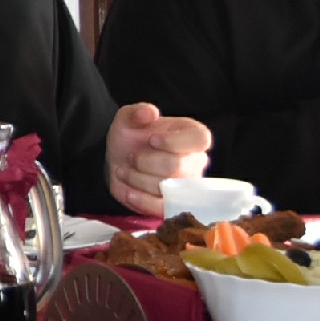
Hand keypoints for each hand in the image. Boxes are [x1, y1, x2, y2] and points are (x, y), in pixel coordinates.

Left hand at [104, 102, 212, 216]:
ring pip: (166, 187)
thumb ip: (136, 112)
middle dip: (145, 161)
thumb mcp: (128, 119)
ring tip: (125, 169)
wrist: (119, 161)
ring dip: (137, 178)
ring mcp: (187, 186)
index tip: (151, 140)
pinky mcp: (172, 204)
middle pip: (178, 166)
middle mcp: (195, 162)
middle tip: (131, 157)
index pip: (200, 140)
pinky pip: (162, 208)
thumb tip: (149, 112)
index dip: (174, 141)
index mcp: (192, 136)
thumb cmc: (131, 137)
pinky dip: (141, 200)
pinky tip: (128, 191)